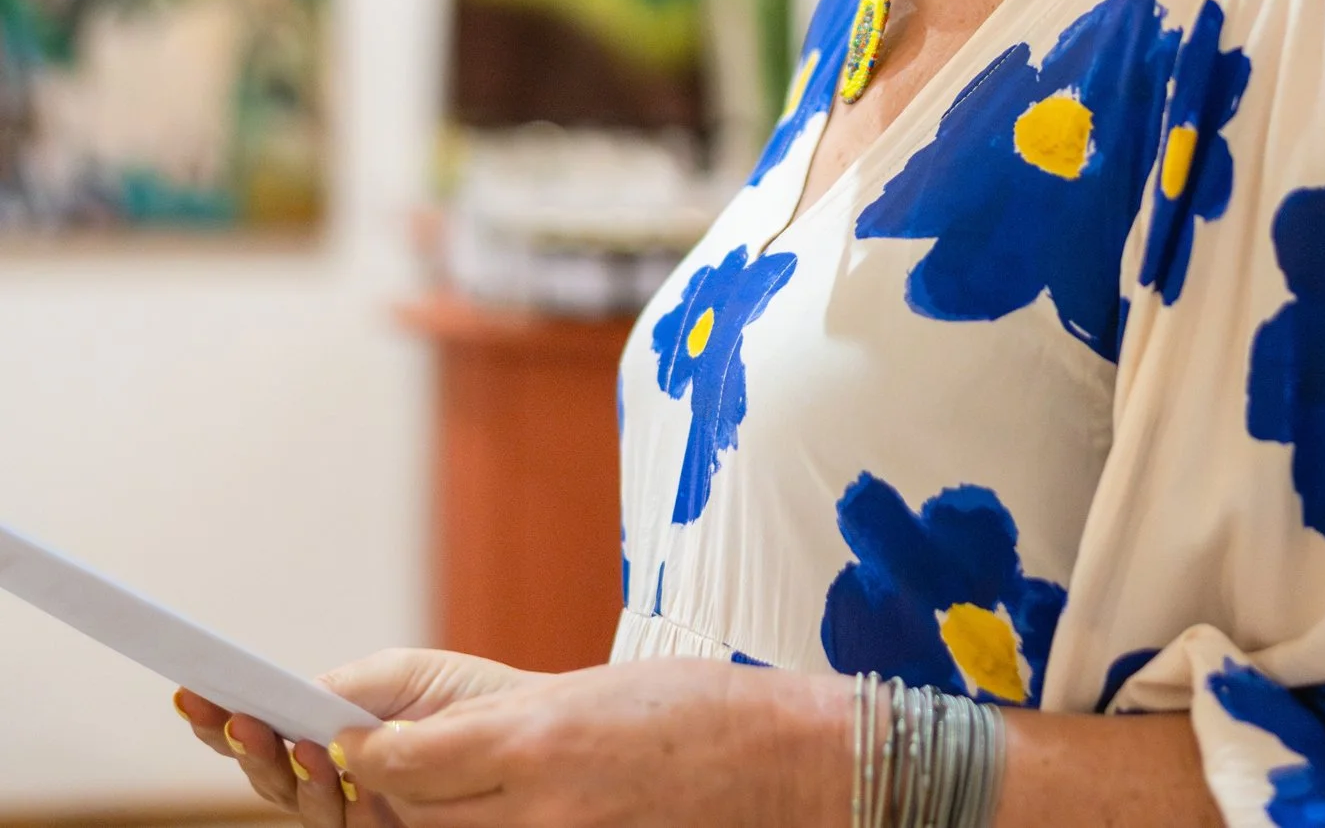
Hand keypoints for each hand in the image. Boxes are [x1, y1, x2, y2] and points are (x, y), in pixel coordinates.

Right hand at [175, 648, 535, 826]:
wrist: (532, 733)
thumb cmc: (467, 701)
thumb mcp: (404, 676)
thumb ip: (345, 690)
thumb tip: (289, 702)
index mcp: (335, 733)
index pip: (266, 731)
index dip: (224, 719)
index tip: (189, 692)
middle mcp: (338, 780)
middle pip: (269, 773)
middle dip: (239, 744)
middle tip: (224, 714)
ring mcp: (359, 811)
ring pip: (296, 802)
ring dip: (275, 765)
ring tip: (265, 726)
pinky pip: (343, 822)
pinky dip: (322, 790)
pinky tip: (322, 757)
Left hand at [333, 657, 848, 827]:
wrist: (786, 764)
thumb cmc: (699, 712)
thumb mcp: (591, 695)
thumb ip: (511, 724)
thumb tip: (441, 743)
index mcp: (539, 736)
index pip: (406, 759)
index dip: (369, 750)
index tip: (354, 739)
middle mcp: (538, 806)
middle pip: (417, 815)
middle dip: (396, 793)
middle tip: (391, 770)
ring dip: (437, 824)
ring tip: (452, 797)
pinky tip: (503, 819)